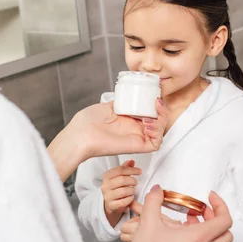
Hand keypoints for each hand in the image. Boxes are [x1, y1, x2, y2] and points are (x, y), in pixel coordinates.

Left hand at [47, 99, 166, 181]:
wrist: (80, 134)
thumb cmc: (87, 122)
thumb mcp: (108, 106)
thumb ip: (121, 102)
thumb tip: (129, 95)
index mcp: (128, 120)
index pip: (150, 113)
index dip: (156, 105)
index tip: (155, 97)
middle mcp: (134, 129)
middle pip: (158, 122)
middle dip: (162, 111)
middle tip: (157, 103)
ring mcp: (136, 138)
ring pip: (159, 132)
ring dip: (161, 120)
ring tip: (152, 114)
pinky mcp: (136, 147)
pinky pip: (155, 143)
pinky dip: (157, 133)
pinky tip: (148, 124)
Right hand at [102, 160, 140, 226]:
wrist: (110, 204)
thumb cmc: (116, 188)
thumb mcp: (119, 177)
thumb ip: (125, 168)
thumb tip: (132, 161)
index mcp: (106, 176)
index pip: (120, 170)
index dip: (131, 170)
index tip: (139, 171)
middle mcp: (105, 186)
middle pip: (122, 180)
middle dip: (132, 180)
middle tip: (136, 182)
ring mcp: (107, 196)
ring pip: (124, 191)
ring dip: (131, 190)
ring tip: (132, 190)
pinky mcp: (111, 205)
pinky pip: (124, 201)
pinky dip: (130, 199)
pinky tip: (131, 197)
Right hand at [130, 186, 233, 241]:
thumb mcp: (148, 224)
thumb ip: (153, 201)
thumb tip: (157, 191)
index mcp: (199, 238)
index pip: (225, 219)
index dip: (221, 204)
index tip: (210, 197)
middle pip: (225, 232)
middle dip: (215, 216)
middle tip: (202, 209)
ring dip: (208, 228)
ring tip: (190, 220)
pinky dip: (201, 239)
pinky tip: (182, 235)